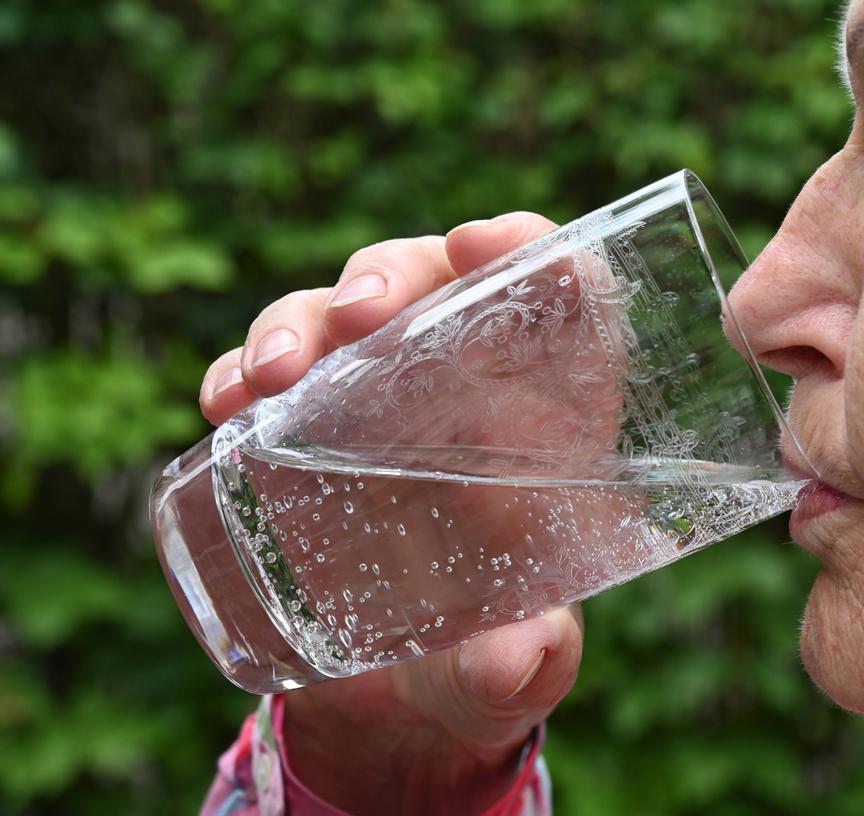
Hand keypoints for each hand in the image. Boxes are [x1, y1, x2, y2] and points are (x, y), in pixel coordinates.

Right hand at [199, 214, 584, 815]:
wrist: (412, 689)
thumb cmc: (499, 645)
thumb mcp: (525, 657)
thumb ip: (531, 657)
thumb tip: (514, 656)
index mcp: (553, 410)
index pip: (558, 295)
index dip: (529, 251)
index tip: (482, 242)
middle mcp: (467, 381)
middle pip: (437, 281)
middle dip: (395, 274)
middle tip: (363, 311)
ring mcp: (379, 396)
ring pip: (341, 311)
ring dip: (302, 319)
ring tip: (276, 372)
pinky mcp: (305, 430)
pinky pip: (268, 376)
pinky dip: (238, 372)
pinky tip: (225, 403)